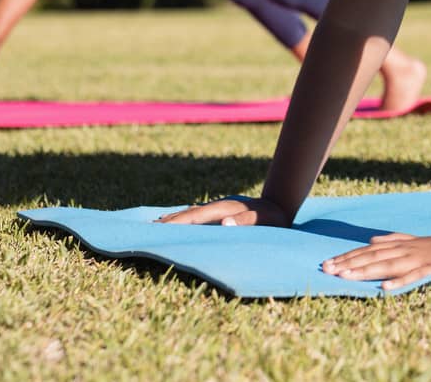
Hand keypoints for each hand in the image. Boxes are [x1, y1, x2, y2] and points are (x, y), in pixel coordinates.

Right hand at [155, 195, 289, 226]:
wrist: (282, 202)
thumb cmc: (273, 217)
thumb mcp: (262, 221)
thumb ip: (245, 222)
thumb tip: (224, 224)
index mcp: (224, 209)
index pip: (195, 217)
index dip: (177, 222)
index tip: (159, 227)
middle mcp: (218, 206)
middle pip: (189, 213)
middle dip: (170, 220)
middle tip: (148, 227)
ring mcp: (219, 208)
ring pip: (192, 213)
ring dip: (176, 218)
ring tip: (158, 224)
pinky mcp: (222, 211)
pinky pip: (199, 215)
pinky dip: (186, 218)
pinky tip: (181, 221)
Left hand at [321, 233, 430, 289]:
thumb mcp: (414, 241)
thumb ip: (393, 240)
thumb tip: (371, 240)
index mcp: (400, 245)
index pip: (368, 251)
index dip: (347, 257)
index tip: (327, 264)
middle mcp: (405, 251)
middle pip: (372, 258)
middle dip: (349, 264)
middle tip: (327, 270)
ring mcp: (418, 260)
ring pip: (387, 266)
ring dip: (366, 271)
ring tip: (346, 277)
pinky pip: (413, 277)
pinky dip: (399, 282)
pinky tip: (385, 288)